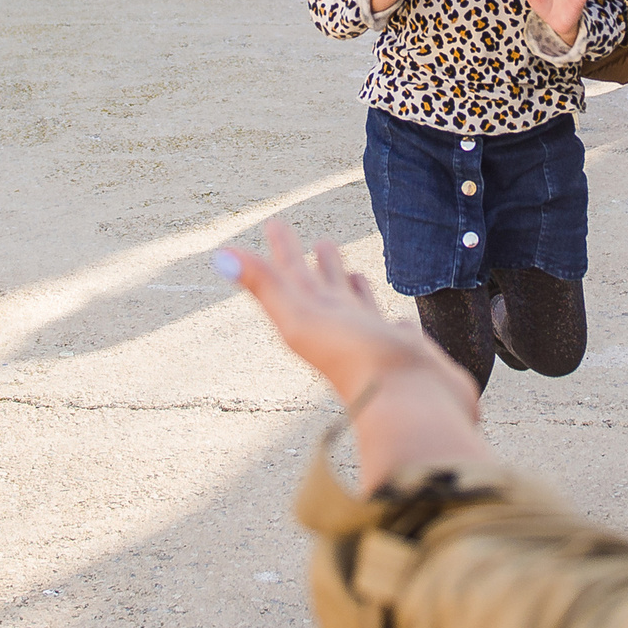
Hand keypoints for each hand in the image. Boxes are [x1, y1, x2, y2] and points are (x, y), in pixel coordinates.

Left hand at [219, 222, 490, 489]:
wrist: (408, 404)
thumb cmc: (355, 361)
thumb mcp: (301, 318)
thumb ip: (265, 285)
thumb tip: (219, 253)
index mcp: (312, 317)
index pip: (293, 275)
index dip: (283, 249)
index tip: (274, 223)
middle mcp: (340, 327)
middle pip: (326, 288)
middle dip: (319, 264)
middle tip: (320, 241)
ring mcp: (373, 339)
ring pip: (358, 306)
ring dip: (352, 287)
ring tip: (349, 271)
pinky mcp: (405, 350)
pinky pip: (395, 327)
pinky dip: (393, 320)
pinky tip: (399, 319)